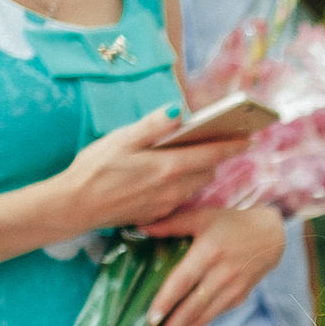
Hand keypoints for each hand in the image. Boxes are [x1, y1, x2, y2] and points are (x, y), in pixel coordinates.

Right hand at [52, 106, 244, 234]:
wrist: (75, 206)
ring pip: (195, 186)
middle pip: (207, 170)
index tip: (249, 137)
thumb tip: (179, 111)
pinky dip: (182, 185)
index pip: (212, 154)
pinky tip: (168, 176)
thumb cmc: (94, 168)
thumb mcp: (121, 139)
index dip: (232, 145)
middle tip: (216, 142)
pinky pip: (180, 198)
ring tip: (193, 157)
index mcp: (168, 166)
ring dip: (199, 171)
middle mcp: (173, 188)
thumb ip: (153, 125)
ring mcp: (167, 204)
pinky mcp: (158, 214)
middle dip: (214, 157)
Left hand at [135, 204, 284, 325]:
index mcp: (209, 252)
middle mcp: (222, 275)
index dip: (167, 301)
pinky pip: (213, 315)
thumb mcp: (202, 217)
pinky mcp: (238, 298)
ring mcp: (232, 289)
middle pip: (193, 308)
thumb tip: (139, 228)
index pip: (184, 281)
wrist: (270, 236)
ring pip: (204, 317)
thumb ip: (171, 224)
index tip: (151, 321)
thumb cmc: (231, 223)